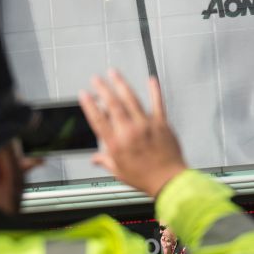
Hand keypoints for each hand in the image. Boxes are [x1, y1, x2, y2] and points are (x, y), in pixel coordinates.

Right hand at [79, 71, 186, 197]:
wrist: (168, 181)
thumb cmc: (145, 178)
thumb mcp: (119, 172)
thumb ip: (106, 161)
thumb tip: (95, 159)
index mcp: (116, 144)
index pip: (98, 119)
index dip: (89, 105)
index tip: (84, 95)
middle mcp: (129, 131)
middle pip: (112, 104)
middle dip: (102, 88)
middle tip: (96, 79)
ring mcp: (146, 125)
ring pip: (131, 99)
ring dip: (121, 84)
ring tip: (114, 73)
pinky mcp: (161, 124)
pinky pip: (158, 103)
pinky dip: (154, 91)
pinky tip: (151, 80)